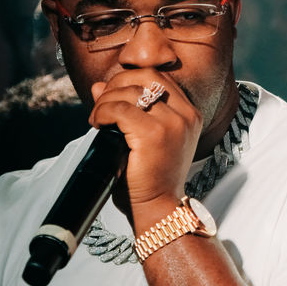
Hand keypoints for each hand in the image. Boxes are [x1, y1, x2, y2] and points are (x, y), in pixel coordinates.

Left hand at [89, 70, 201, 222]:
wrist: (158, 209)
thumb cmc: (150, 179)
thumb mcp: (142, 138)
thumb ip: (125, 108)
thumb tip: (99, 86)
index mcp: (189, 114)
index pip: (157, 77)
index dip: (129, 80)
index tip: (112, 97)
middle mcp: (185, 115)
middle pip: (145, 76)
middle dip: (116, 84)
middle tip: (102, 106)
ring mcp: (172, 123)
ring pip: (129, 91)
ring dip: (105, 101)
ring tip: (97, 118)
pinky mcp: (153, 134)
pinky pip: (119, 109)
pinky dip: (102, 112)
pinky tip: (97, 125)